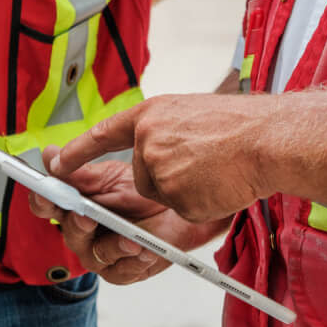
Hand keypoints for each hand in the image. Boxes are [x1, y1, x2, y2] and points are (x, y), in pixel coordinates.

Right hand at [23, 155, 193, 284]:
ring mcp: (99, 253)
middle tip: (87, 217)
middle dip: (77, 225)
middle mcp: (81, 231)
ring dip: (112, 247)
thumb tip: (50, 155)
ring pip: (95, 255)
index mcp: (73, 205)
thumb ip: (81, 173)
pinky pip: (121, 272)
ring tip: (130, 239)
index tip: (45, 192)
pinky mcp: (121, 271)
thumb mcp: (112, 177)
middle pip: (68, 232)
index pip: (46, 204)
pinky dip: (134, 262)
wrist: (176, 210)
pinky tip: (145, 251)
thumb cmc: (142, 194)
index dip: (41, 199)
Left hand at [52, 94, 279, 223]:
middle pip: (139, 177)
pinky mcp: (173, 195)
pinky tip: (218, 186)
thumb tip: (146, 160)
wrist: (270, 140)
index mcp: (152, 114)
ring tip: (215, 171)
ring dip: (185, 193)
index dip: (77, 152)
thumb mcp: (191, 116)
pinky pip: (179, 212)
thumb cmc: (241, 129)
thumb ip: (163, 133)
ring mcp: (158, 168)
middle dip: (164, 180)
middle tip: (196, 170)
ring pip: (160, 196)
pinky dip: (200, 206)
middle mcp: (147, 139)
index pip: (103, 134)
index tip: (55, 165)